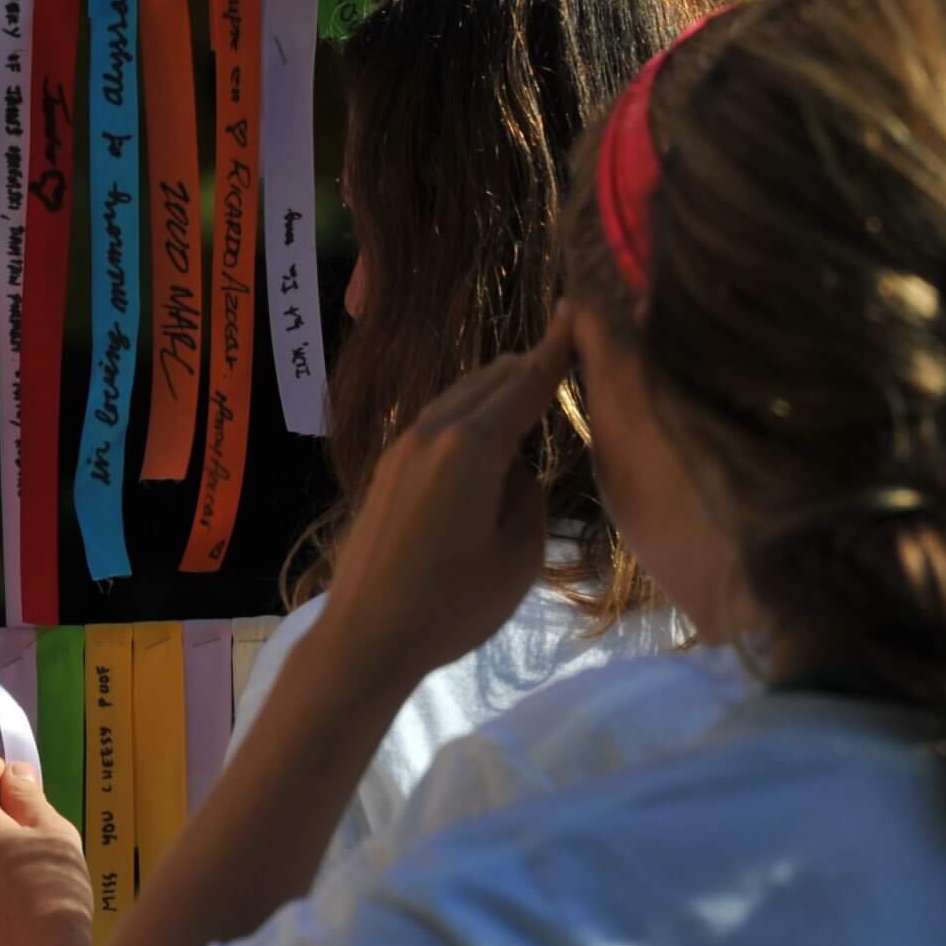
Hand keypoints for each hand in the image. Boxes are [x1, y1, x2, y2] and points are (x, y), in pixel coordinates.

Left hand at [317, 310, 579, 680]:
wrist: (365, 637)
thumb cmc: (450, 606)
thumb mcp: (517, 558)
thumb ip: (530, 499)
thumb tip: (518, 471)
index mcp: (471, 448)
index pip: (526, 383)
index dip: (557, 348)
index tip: (580, 308)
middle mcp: (432, 433)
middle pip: (490, 381)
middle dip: (527, 367)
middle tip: (563, 356)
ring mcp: (401, 448)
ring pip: (458, 399)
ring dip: (494, 392)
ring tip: (526, 394)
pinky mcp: (385, 471)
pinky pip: (436, 423)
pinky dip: (466, 416)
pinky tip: (481, 439)